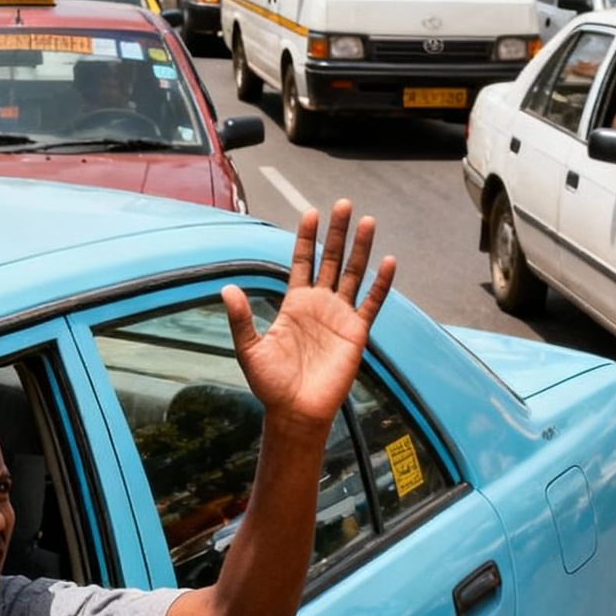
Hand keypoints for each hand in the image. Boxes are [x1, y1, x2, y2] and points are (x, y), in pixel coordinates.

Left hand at [221, 201, 394, 435]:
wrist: (295, 412)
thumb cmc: (270, 384)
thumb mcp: (249, 349)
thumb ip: (241, 319)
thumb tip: (227, 289)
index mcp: (294, 303)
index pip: (302, 261)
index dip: (306, 238)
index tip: (310, 212)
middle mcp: (319, 304)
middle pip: (331, 260)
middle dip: (336, 232)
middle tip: (343, 204)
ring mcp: (340, 317)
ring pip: (354, 274)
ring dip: (361, 248)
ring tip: (369, 221)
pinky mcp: (357, 333)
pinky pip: (372, 303)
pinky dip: (381, 284)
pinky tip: (388, 262)